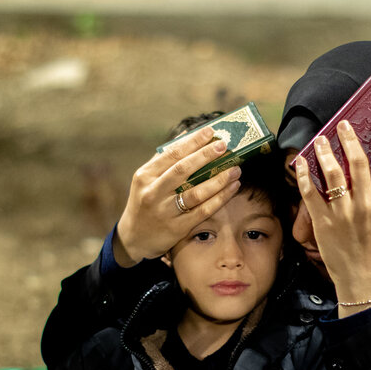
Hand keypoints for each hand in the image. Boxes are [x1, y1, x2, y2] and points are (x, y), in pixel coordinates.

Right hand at [113, 126, 242, 266]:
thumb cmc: (145, 203)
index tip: (210, 132)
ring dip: (219, 179)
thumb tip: (188, 134)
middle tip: (224, 146)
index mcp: (145, 175)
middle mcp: (153, 192)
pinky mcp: (177, 227)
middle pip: (183, 170)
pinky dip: (220, 198)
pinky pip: (203, 210)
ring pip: (196, 192)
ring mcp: (165, 211)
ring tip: (236, 169)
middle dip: (205, 156)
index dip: (192, 141)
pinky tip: (232, 188)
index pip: (171, 154)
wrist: (134, 238)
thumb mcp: (146, 180)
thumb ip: (164, 159)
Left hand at [293, 120, 370, 316]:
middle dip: (349, 139)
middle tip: (342, 124)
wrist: (364, 277)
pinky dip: (305, 174)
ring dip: (325, 152)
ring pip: (332, 173)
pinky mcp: (323, 222)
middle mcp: (366, 205)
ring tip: (321, 139)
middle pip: (358, 162)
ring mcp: (343, 213)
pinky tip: (302, 162)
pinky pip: (311, 192)